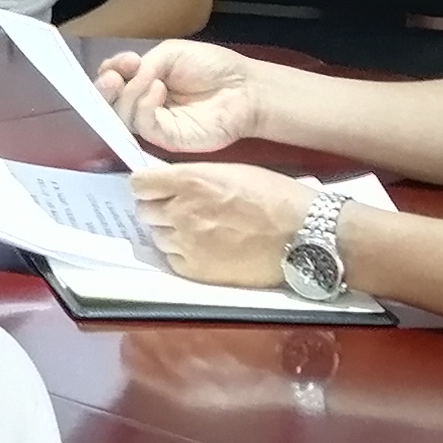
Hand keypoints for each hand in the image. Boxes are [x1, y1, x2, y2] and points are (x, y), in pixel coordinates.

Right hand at [98, 37, 265, 155]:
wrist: (243, 87)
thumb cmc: (212, 66)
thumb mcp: (171, 53)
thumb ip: (144, 65)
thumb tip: (126, 78)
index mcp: (144, 80)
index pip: (114, 80)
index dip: (110, 71)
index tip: (124, 61)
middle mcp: (144, 103)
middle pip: (110, 102)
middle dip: (105, 88)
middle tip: (113, 78)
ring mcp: (155, 123)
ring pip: (122, 115)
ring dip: (129, 93)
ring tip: (149, 78)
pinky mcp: (166, 138)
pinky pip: (144, 126)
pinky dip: (145, 106)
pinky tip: (158, 89)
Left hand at [127, 163, 313, 287]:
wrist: (303, 236)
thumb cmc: (276, 198)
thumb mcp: (232, 171)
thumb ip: (195, 177)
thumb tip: (171, 183)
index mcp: (190, 181)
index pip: (139, 183)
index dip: (148, 186)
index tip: (157, 189)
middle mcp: (181, 211)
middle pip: (144, 210)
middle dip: (158, 208)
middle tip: (181, 210)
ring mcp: (186, 243)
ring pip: (157, 236)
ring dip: (170, 232)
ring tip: (200, 230)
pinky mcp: (195, 270)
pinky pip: (172, 259)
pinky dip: (183, 254)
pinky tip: (206, 248)